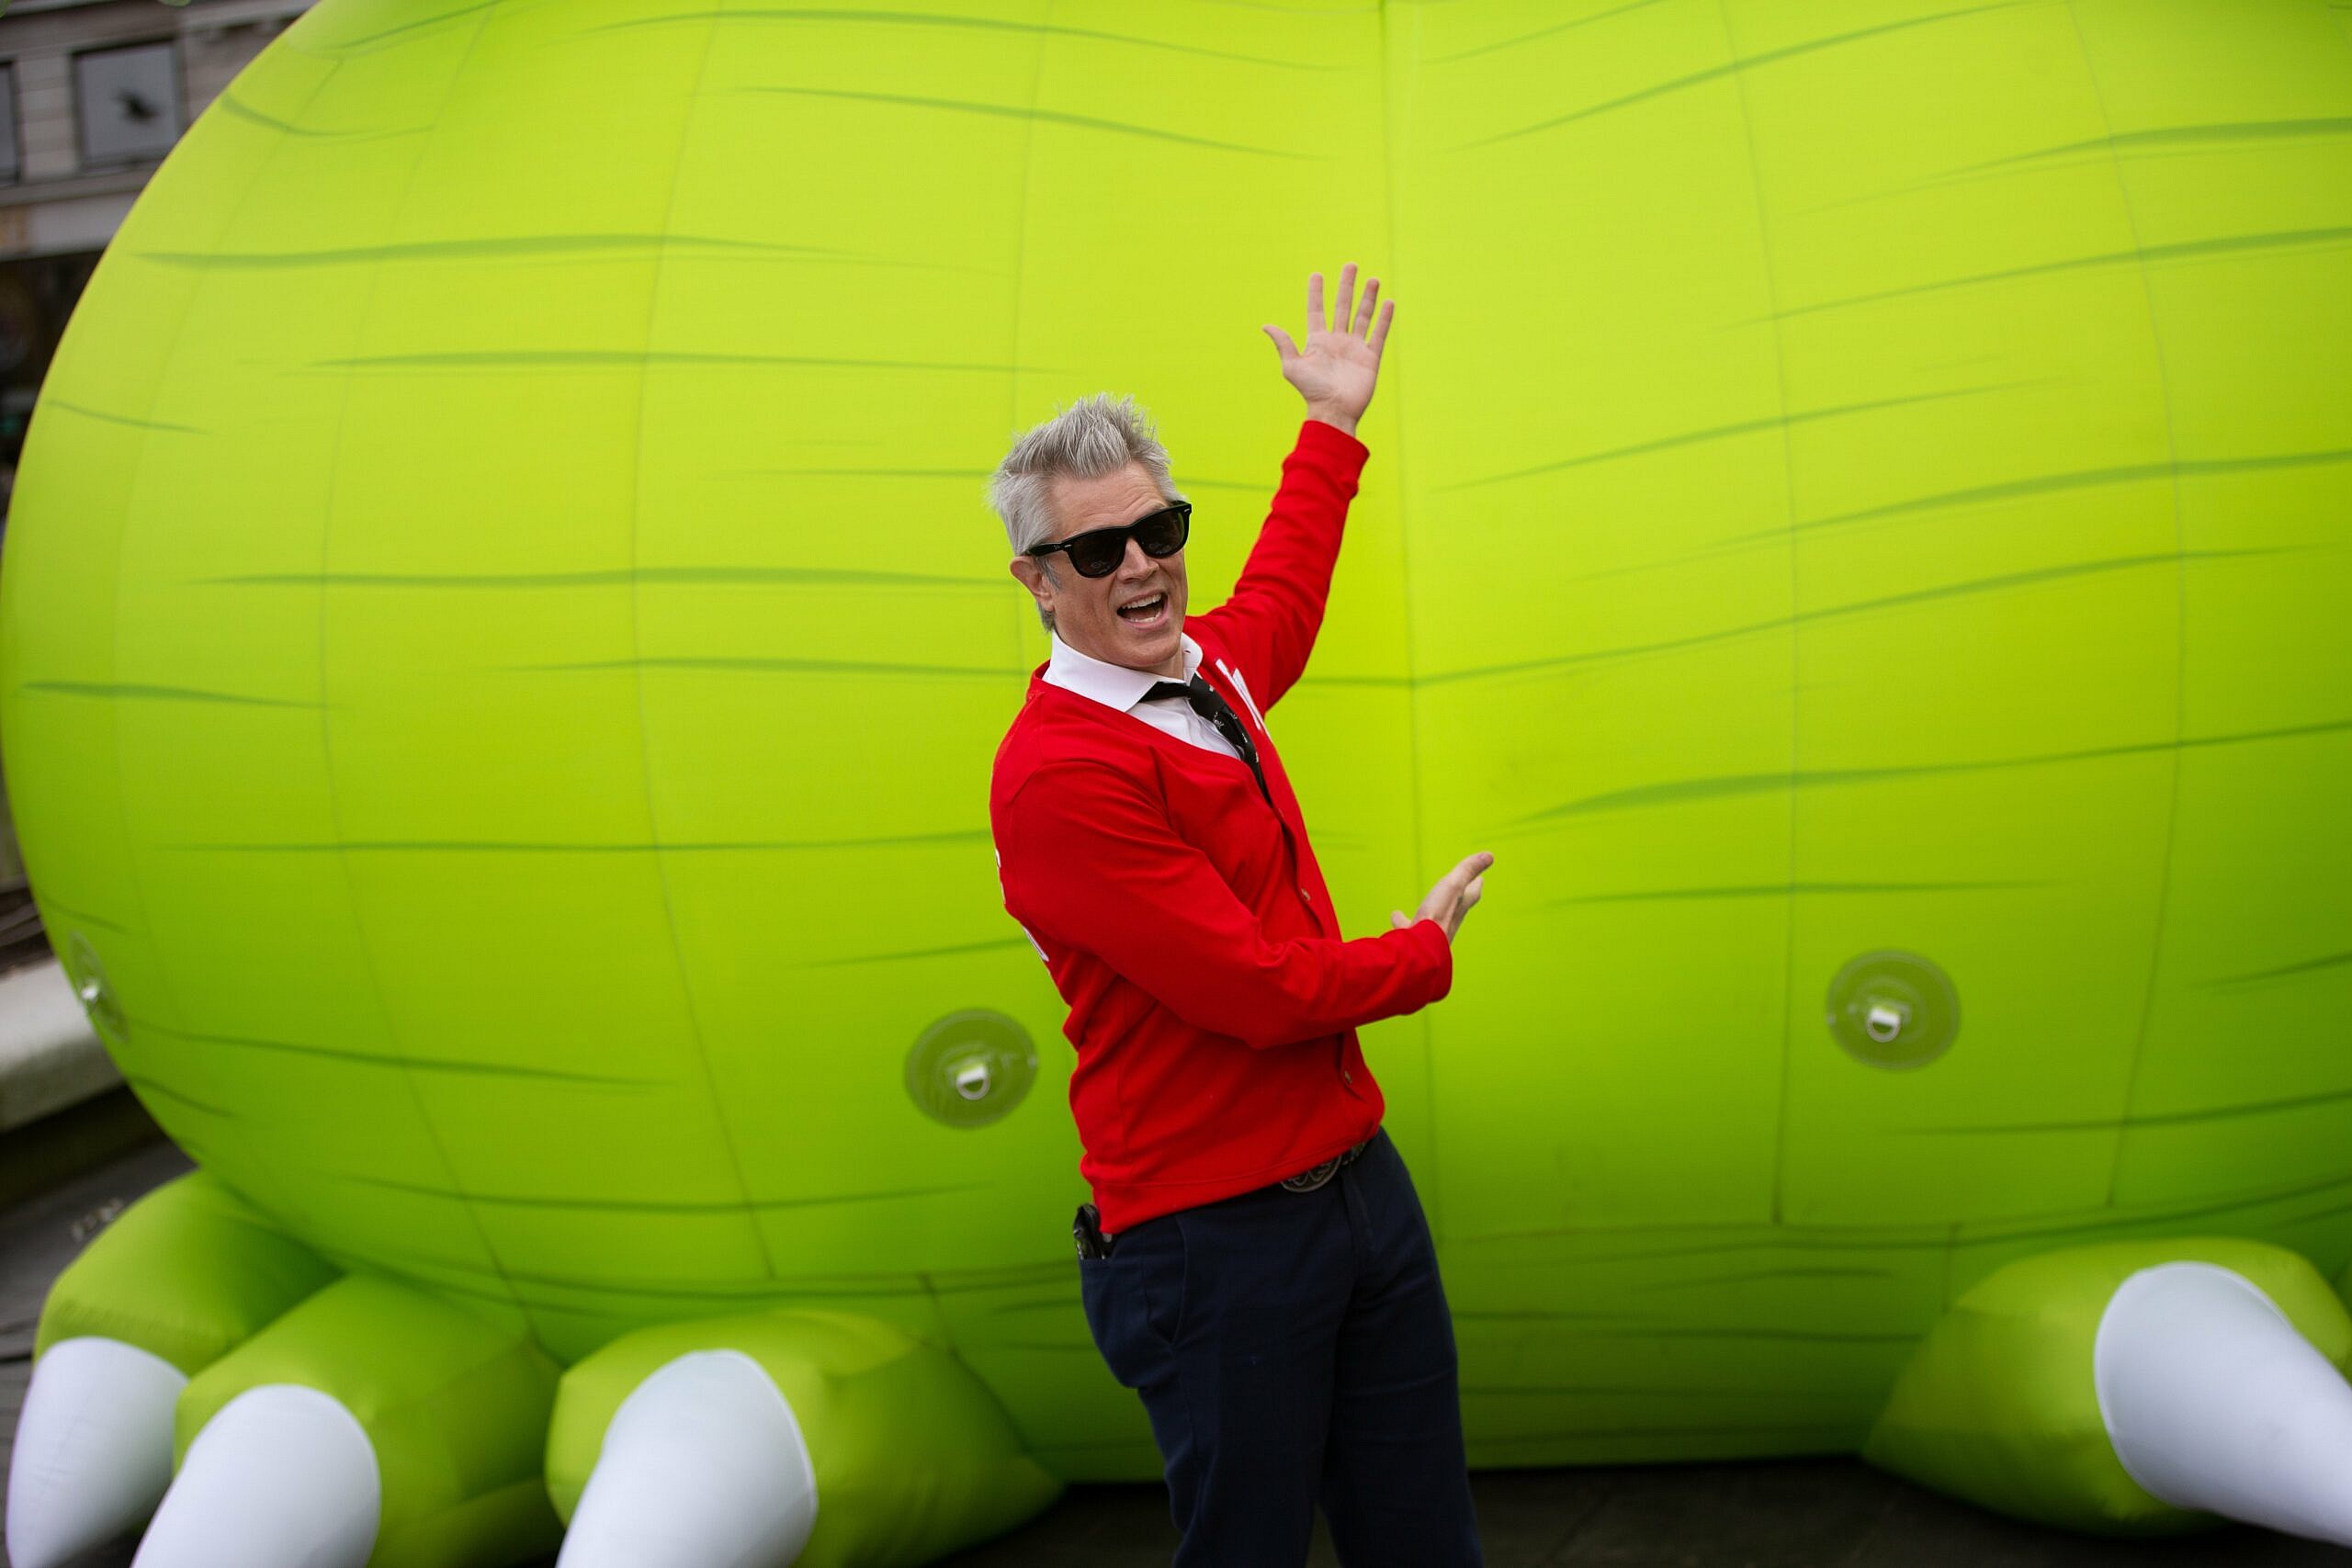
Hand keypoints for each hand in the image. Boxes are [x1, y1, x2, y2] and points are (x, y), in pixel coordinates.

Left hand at [1262, 263, 1393, 435]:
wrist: (1334, 411)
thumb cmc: (1311, 391)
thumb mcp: (1292, 366)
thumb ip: (1283, 344)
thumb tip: (1266, 325)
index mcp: (1317, 341)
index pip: (1317, 311)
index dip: (1316, 293)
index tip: (1317, 274)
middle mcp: (1336, 341)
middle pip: (1342, 307)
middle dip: (1347, 286)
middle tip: (1351, 265)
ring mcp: (1354, 348)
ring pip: (1362, 317)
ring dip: (1368, 298)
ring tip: (1372, 279)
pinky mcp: (1369, 358)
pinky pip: (1378, 335)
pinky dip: (1384, 319)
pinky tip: (1388, 303)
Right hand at [1391, 852, 1491, 944]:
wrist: (1418, 949)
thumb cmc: (1437, 916)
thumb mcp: (1453, 886)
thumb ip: (1468, 871)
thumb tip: (1489, 856)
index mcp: (1459, 908)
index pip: (1471, 894)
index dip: (1475, 885)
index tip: (1479, 879)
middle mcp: (1447, 921)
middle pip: (1456, 908)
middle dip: (1458, 899)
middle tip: (1461, 891)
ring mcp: (1430, 932)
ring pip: (1432, 919)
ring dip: (1431, 910)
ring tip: (1425, 906)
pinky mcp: (1414, 939)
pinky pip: (1409, 926)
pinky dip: (1404, 920)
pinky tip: (1396, 917)